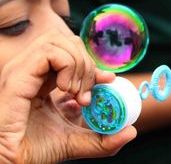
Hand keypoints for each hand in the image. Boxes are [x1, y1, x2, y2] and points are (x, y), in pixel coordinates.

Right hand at [0, 30, 135, 163]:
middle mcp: (31, 70)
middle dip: (87, 63)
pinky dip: (66, 66)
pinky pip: (49, 52)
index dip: (93, 63)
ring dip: (78, 64)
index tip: (108, 79)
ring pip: (58, 41)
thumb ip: (102, 138)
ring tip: (76, 92)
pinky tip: (66, 89)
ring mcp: (22, 70)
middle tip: (88, 92)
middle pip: (67, 42)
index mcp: (42, 78)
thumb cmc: (34, 151)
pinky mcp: (17, 76)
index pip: (71, 54)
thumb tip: (131, 132)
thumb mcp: (76, 140)